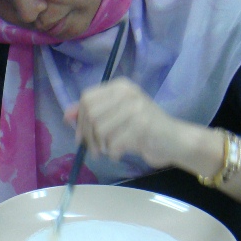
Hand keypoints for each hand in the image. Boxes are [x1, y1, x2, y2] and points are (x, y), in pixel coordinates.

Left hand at [63, 76, 186, 168]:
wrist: (174, 140)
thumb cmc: (142, 130)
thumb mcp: (116, 118)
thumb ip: (93, 114)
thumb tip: (67, 115)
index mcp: (120, 87)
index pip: (87, 98)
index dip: (80, 120)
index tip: (80, 137)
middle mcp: (128, 92)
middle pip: (91, 113)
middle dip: (88, 136)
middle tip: (94, 150)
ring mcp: (136, 107)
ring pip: (101, 129)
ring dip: (100, 146)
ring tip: (108, 151)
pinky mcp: (143, 125)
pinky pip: (115, 142)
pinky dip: (113, 153)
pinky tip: (119, 154)